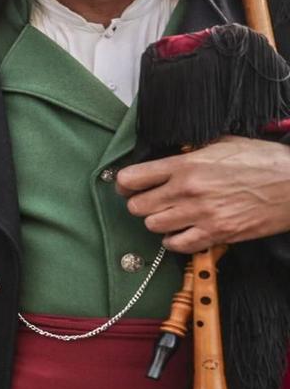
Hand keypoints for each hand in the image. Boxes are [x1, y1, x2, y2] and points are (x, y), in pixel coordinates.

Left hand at [117, 137, 289, 251]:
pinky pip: (177, 245)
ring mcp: (201, 214)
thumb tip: (175, 153)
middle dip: (141, 204)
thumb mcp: (225, 144)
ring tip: (170, 216)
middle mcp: (187, 190)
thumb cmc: (265, 162)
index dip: (124, 184)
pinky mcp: (216, 233)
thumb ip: (193, 151)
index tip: (127, 187)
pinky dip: (175, 240)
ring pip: (153, 226)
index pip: (132, 178)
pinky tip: (182, 232)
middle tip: (152, 202)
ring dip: (158, 222)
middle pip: (137, 206)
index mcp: (186, 164)